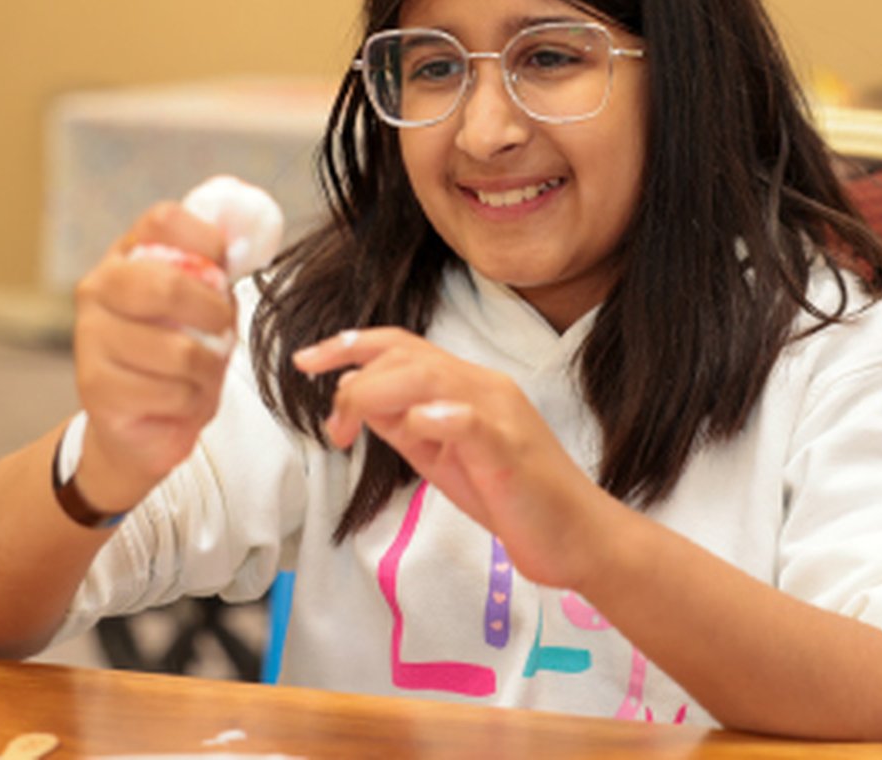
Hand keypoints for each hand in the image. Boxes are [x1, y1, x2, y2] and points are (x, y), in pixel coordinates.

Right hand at [72, 201, 235, 510]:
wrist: (142, 418)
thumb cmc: (182, 347)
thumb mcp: (205, 304)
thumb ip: (217, 275)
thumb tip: (245, 244)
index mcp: (128, 255)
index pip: (164, 220)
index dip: (208, 239)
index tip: (225, 265)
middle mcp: (98, 288)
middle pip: (166, 285)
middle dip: (213, 313)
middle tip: (222, 327)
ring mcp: (90, 338)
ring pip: (179, 350)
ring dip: (209, 367)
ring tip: (202, 371)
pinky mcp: (95, 388)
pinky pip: (172, 392)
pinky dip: (192, 398)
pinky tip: (180, 397)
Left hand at [294, 327, 614, 589]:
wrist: (576, 535)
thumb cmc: (511, 496)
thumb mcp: (443, 456)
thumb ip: (404, 426)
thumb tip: (357, 400)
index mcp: (464, 386)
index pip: (402, 346)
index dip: (350, 345)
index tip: (305, 361)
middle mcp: (482, 386)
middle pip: (408, 355)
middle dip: (353, 377)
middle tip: (333, 425)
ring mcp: (500, 414)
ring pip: (432, 376)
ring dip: (379, 393)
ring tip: (351, 424)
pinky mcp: (512, 448)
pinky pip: (473, 421)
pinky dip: (442, 417)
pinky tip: (418, 423)